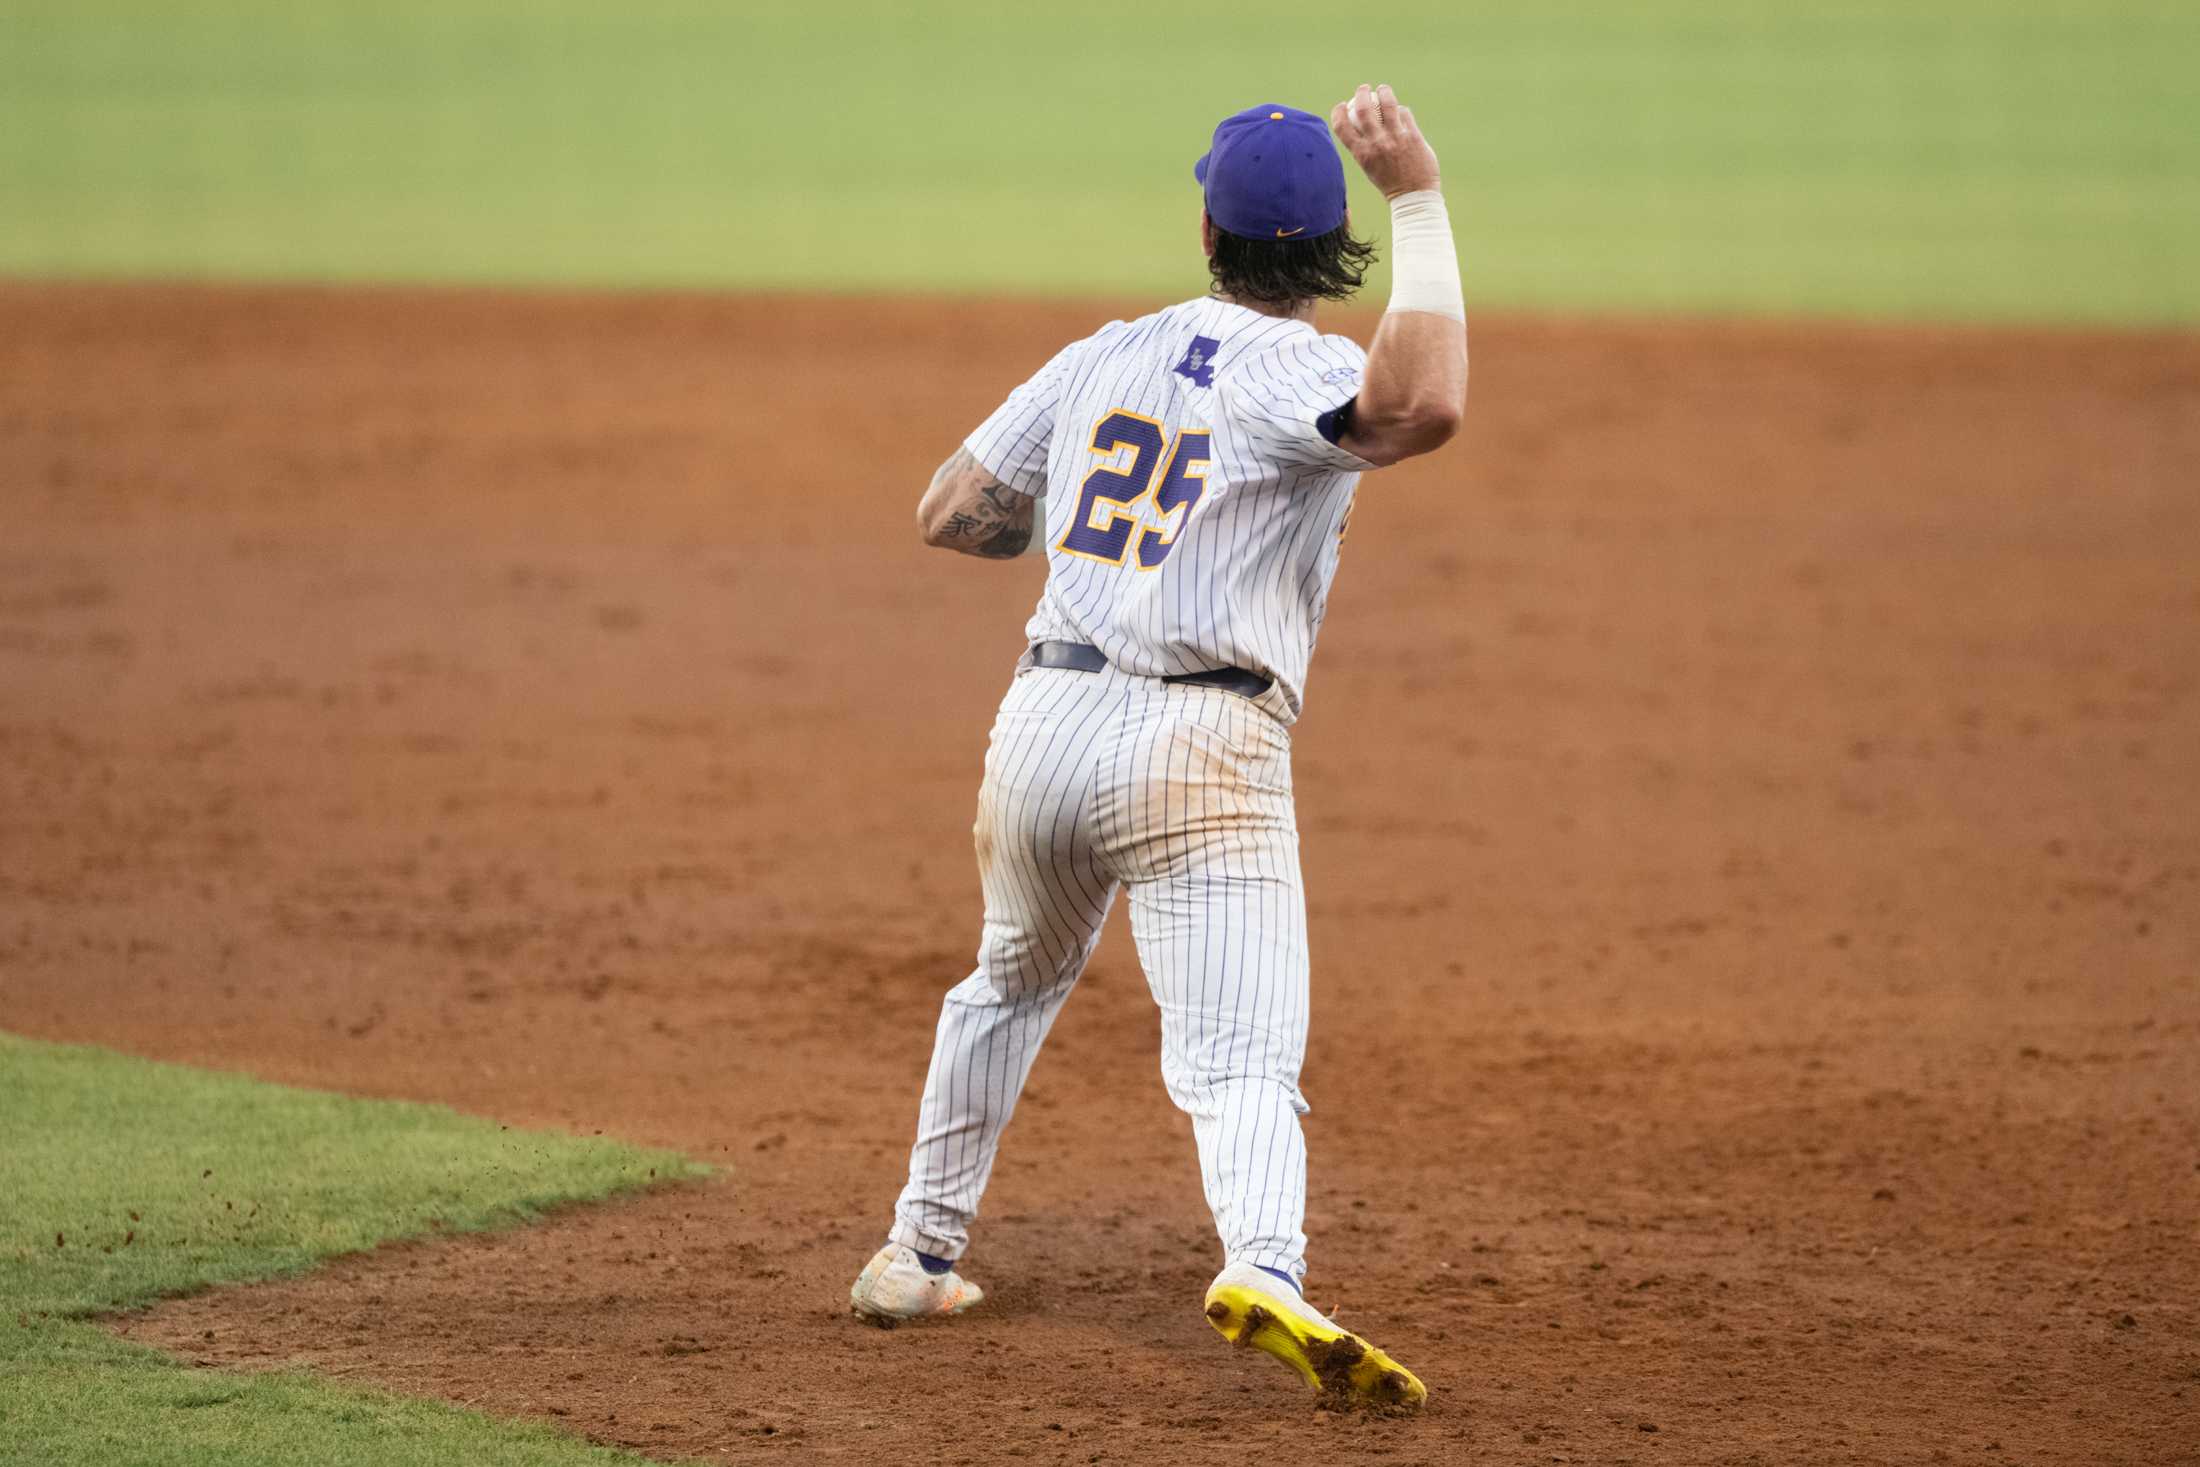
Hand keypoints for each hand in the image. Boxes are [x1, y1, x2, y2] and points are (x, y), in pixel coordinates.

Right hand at [1329, 84, 1439, 198]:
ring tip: (1383, 89)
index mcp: (1361, 153)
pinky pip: (1404, 114)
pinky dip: (1401, 110)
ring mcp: (1395, 138)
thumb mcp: (1369, 167)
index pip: (1342, 127)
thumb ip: (1364, 147)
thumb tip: (1359, 128)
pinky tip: (1400, 112)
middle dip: (1361, 94)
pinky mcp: (1412, 135)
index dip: (1338, 112)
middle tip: (1363, 89)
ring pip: (1387, 104)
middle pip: (1363, 109)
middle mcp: (1376, 143)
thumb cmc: (1390, 183)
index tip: (1341, 105)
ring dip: (1384, 92)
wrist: (1414, 195)